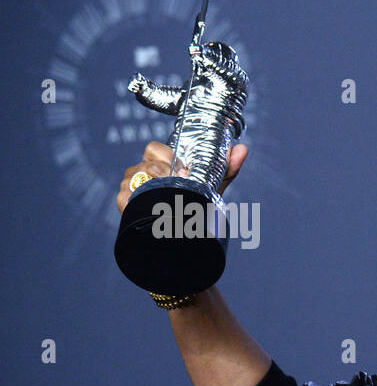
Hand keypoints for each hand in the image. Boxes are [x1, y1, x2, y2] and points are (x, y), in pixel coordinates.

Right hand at [115, 141, 249, 212]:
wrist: (182, 237)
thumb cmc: (194, 206)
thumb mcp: (211, 187)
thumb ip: (226, 168)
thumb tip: (243, 148)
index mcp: (158, 163)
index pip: (154, 148)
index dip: (168, 156)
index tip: (182, 168)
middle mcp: (141, 172)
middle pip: (147, 162)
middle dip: (166, 173)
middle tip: (180, 184)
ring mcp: (130, 186)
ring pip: (137, 176)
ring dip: (157, 186)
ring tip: (169, 196)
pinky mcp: (123, 203)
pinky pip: (126, 195)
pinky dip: (141, 199)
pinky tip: (153, 206)